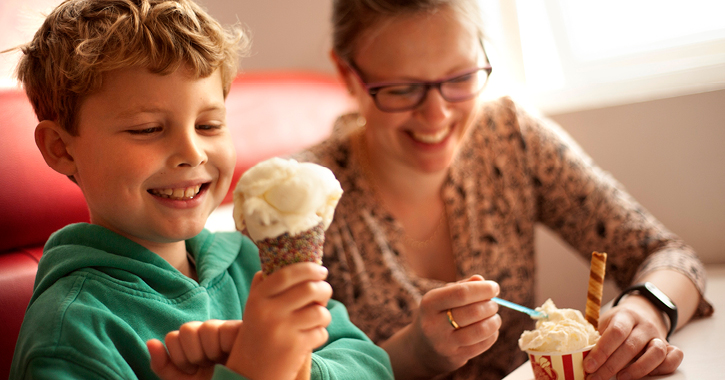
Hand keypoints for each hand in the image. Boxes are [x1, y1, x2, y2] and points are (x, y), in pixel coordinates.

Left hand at [147, 319, 240, 379]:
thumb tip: (150, 342)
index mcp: (193, 342)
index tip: (193, 371)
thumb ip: (163, 366)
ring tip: (220, 362)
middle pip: (186, 329)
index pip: (173, 337)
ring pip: (205, 328)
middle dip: (193, 355)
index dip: (179, 358)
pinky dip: (224, 345)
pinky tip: (231, 355)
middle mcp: (208, 332)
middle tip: (207, 367)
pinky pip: (224, 329)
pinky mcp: (241, 329)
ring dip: (209, 352)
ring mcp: (225, 329)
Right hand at [225, 263, 331, 379]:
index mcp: (258, 298)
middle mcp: (269, 312)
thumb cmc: (257, 337)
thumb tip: (290, 262)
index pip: (287, 273)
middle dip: (324, 289)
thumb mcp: (253, 309)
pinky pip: (321, 332)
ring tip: (318, 318)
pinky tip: (310, 338)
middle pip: (310, 289)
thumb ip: (266, 286)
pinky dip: (320, 334)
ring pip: (320, 311)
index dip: (308, 268)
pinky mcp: (295, 347)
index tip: (320, 270)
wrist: (249, 375)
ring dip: (324, 315)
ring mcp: (283, 330)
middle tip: (324, 291)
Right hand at [397, 275, 501, 376]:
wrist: (422, 348)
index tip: (494, 288)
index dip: (483, 289)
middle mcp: (434, 324)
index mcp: (430, 303)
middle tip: (493, 304)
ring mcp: (444, 343)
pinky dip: (492, 334)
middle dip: (490, 305)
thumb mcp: (443, 297)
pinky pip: (483, 345)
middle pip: (474, 311)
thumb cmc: (438, 315)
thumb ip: (463, 286)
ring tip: (494, 317)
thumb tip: (481, 280)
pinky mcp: (455, 358)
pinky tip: (489, 330)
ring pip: (480, 330)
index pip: (461, 293)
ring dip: (494, 321)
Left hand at [584, 296, 682, 379]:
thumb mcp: (604, 323)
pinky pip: (674, 358)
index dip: (602, 351)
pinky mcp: (670, 346)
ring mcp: (658, 335)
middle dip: (611, 366)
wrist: (643, 312)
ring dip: (638, 369)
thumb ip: (596, 336)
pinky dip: (663, 368)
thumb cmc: (617, 323)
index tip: (589, 366)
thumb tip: (579, 356)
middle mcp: (644, 325)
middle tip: (596, 378)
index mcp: (625, 316)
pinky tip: (646, 375)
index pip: (615, 332)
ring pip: (656, 352)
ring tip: (621, 378)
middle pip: (631, 346)